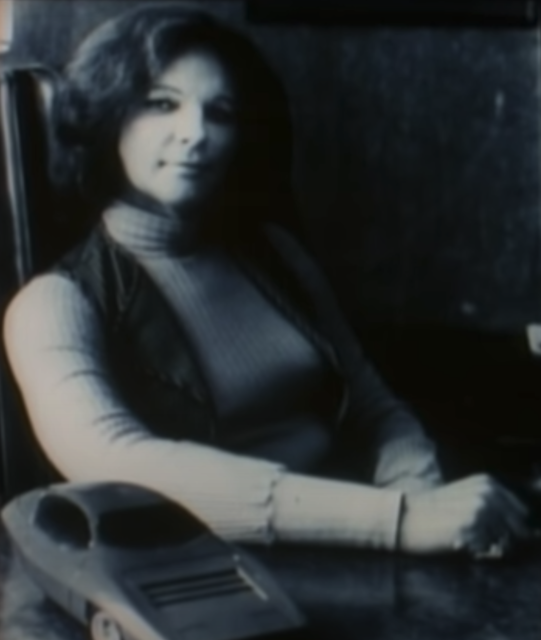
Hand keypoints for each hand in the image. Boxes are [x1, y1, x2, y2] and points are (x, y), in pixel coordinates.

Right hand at [398, 474, 531, 557]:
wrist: (406, 516)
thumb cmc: (435, 511)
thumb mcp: (466, 497)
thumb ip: (496, 507)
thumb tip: (530, 532)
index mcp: (488, 482)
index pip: (523, 513)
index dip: (514, 530)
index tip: (494, 535)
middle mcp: (488, 492)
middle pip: (520, 530)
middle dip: (506, 541)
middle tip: (478, 540)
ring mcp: (481, 508)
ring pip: (507, 543)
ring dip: (492, 548)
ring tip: (467, 540)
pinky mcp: (472, 526)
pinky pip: (492, 551)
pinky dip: (481, 554)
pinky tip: (462, 544)